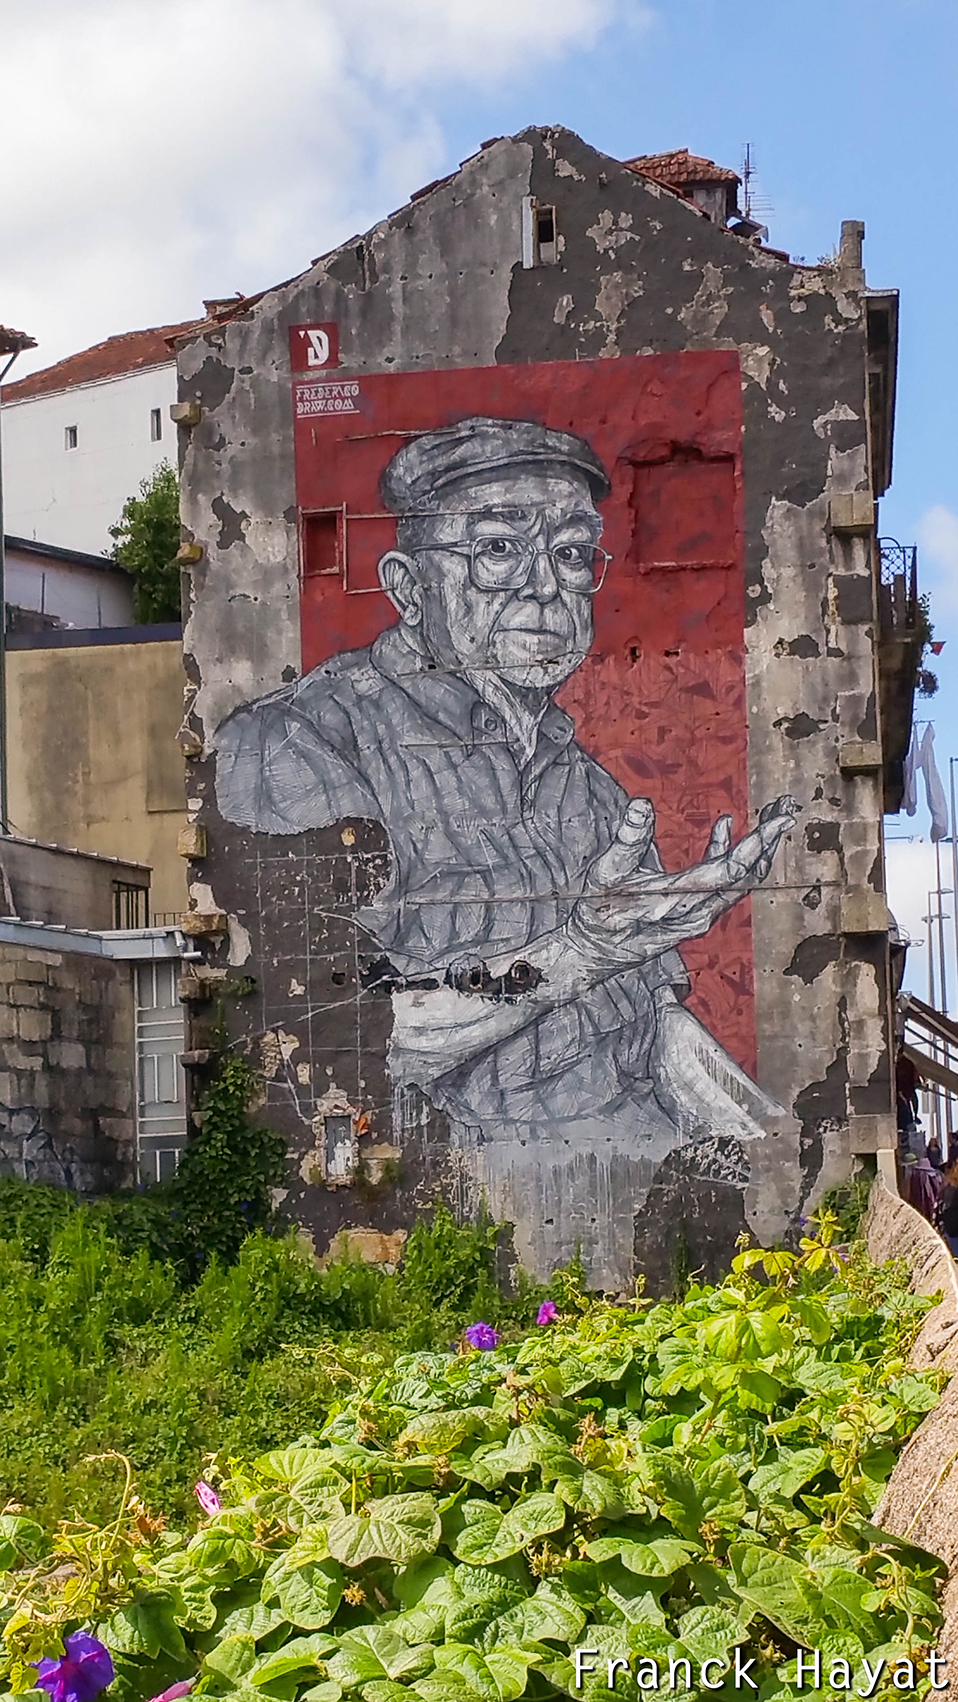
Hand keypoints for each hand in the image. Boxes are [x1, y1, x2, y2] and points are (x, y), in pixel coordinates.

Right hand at [571, 794, 798, 964]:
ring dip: (757, 848)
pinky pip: (722, 884)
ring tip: (771, 814)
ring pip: (740, 882)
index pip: (732, 871)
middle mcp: (697, 913)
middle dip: (770, 840)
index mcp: (679, 901)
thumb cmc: (596, 915)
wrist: (591, 953)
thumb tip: (642, 804)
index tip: (783, 817)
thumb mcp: (604, 875)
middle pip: (748, 876)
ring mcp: (698, 916)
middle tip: (787, 806)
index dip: (760, 842)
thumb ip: (626, 841)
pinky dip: (728, 854)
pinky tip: (724, 826)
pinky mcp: (693, 914)